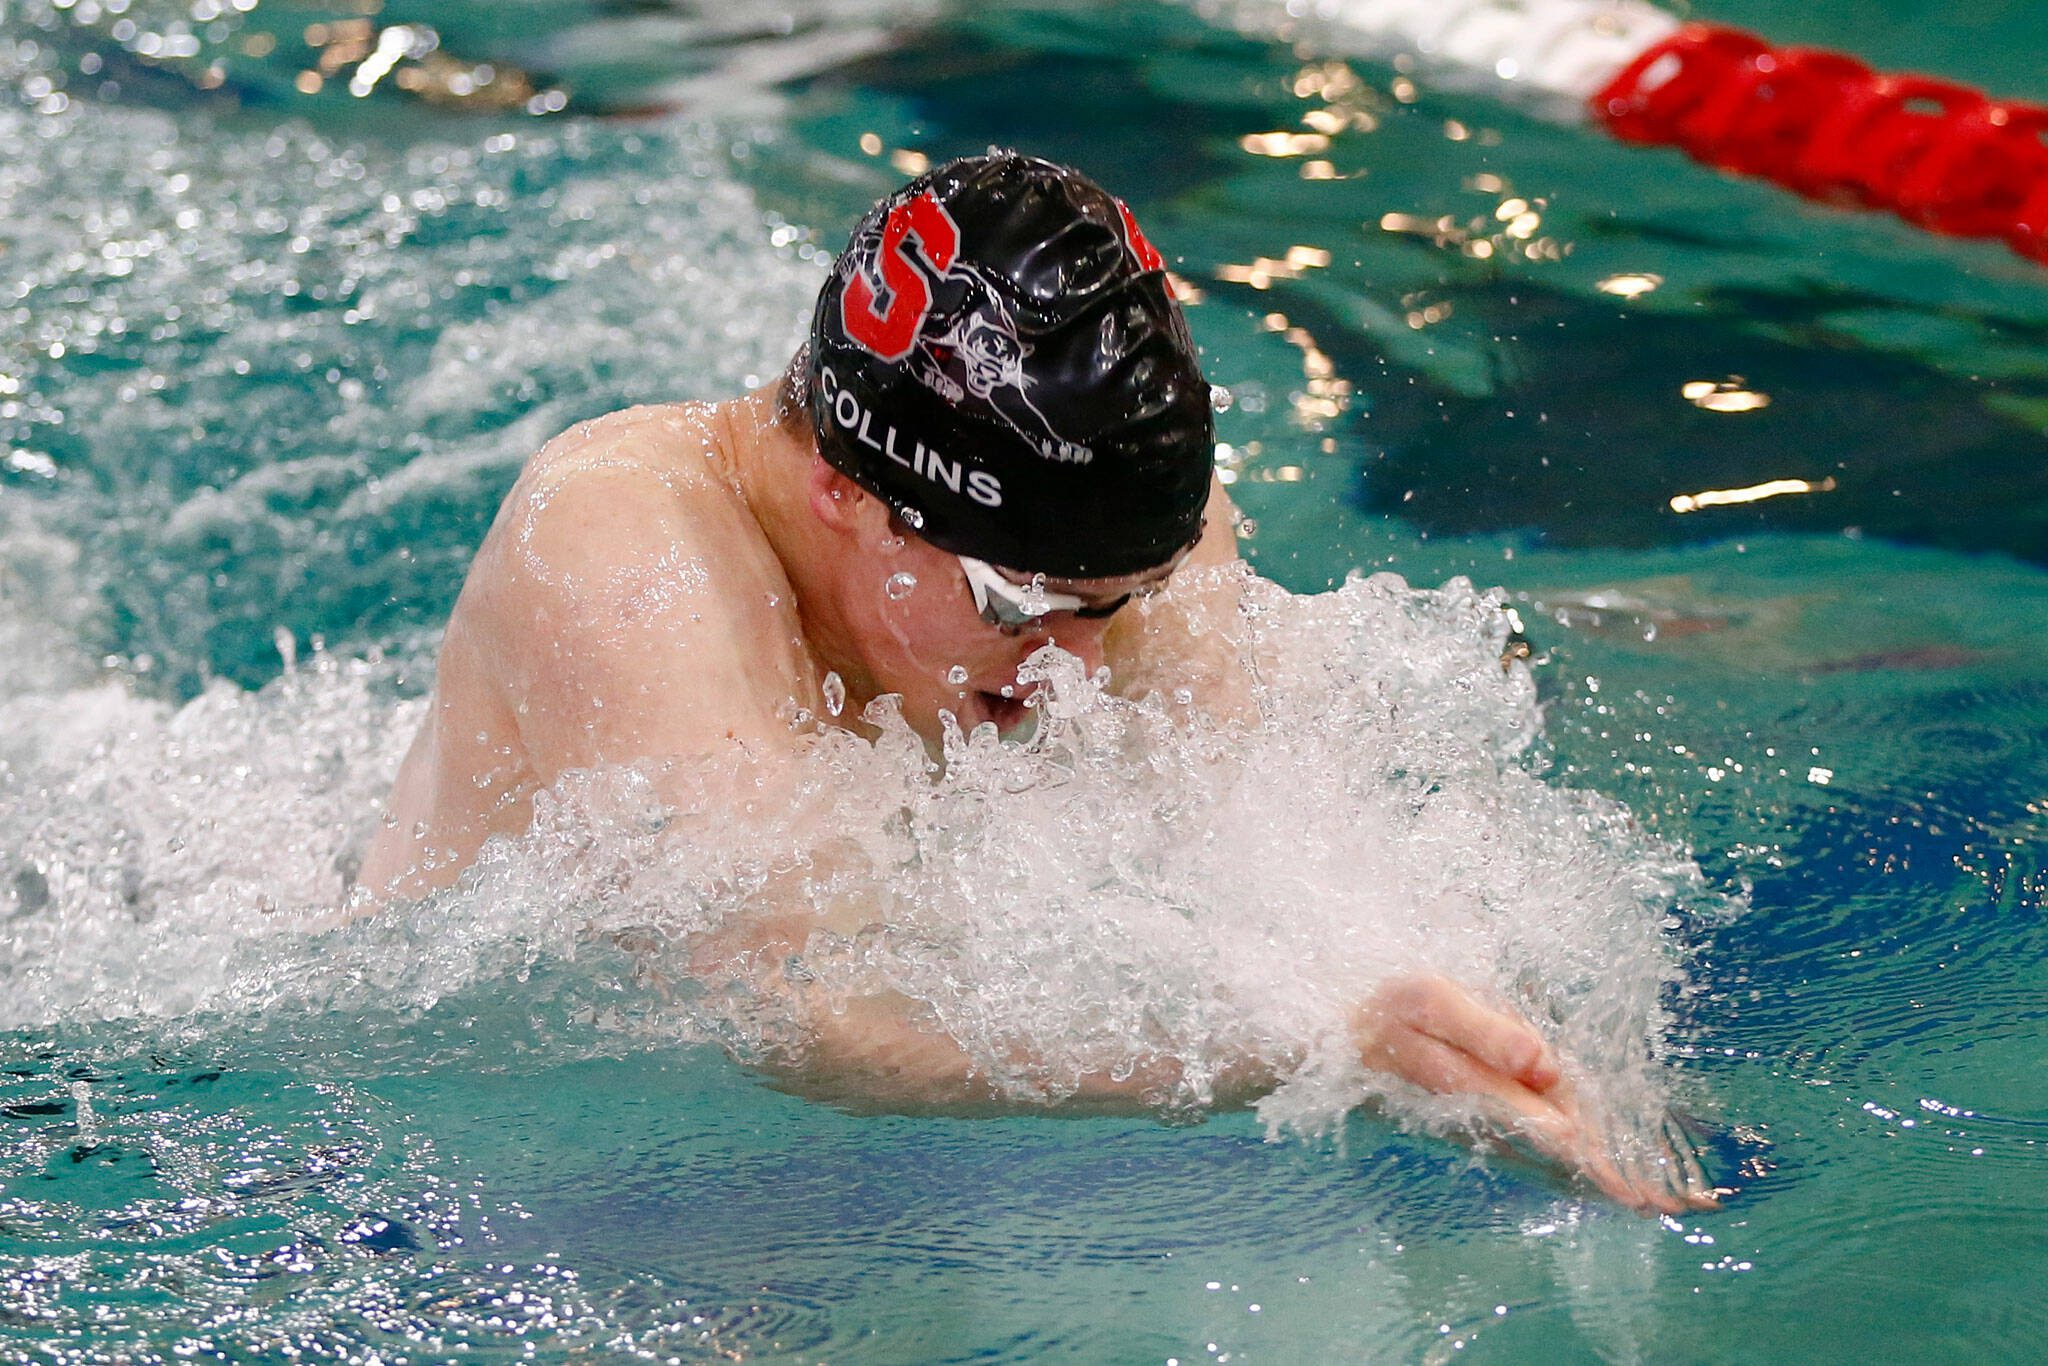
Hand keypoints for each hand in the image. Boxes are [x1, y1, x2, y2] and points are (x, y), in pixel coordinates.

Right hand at [1352, 973, 1717, 1214]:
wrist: (1338, 1041)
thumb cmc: (1389, 1013)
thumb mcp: (1429, 1003)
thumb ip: (1487, 1033)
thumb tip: (1543, 1065)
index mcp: (1482, 1095)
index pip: (1556, 1136)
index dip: (1602, 1162)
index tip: (1647, 1192)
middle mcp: (1491, 1124)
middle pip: (1566, 1160)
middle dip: (1620, 1178)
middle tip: (1683, 1203)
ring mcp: (1490, 1129)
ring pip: (1557, 1159)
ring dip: (1608, 1175)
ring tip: (1665, 1195)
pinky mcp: (1488, 1122)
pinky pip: (1543, 1148)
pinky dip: (1582, 1160)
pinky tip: (1609, 1167)